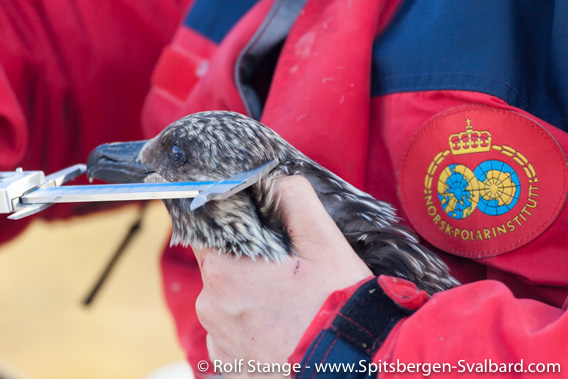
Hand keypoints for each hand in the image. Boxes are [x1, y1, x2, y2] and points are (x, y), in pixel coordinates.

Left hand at [193, 176, 372, 374]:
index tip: (254, 233)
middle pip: (219, 268)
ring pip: (227, 302)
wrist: (352, 368)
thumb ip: (295, 200)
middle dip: (247, 264)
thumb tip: (275, 180)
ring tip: (289, 306)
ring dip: (250, 298)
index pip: (206, 232)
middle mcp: (211, 307)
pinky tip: (283, 330)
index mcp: (224, 271)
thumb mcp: (324, 242)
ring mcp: (219, 341)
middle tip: (286, 273)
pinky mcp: (230, 367)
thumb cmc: (337, 305)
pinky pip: (234, 334)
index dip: (229, 227)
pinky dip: (253, 328)